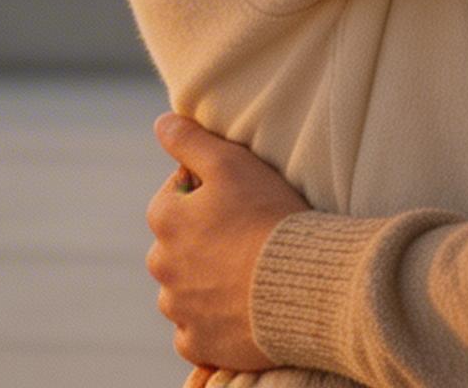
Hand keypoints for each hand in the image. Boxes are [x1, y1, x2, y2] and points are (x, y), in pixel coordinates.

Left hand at [146, 113, 309, 373]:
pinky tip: (240, 312)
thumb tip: (161, 123)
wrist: (306, 284)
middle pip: (179, 246)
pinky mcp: (198, 343)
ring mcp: (179, 308)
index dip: (211, 194)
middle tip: (249, 240)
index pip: (177, 196)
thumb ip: (189, 139)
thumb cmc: (270, 216)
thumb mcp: (230, 161)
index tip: (243, 202)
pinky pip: (196, 333)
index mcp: (163, 218)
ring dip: (206, 285)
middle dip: (205, 242)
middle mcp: (161, 265)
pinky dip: (212, 325)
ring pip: (185, 290)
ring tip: (249, 278)